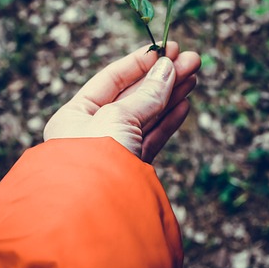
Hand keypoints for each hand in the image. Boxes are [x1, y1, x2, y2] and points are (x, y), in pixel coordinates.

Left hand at [43, 42, 200, 162]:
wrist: (94, 217)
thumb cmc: (94, 159)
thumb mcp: (118, 118)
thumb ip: (146, 95)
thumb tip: (168, 68)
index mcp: (74, 116)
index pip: (111, 79)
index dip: (140, 62)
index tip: (167, 49)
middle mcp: (91, 132)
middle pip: (133, 96)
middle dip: (163, 77)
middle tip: (192, 59)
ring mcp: (113, 152)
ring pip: (146, 116)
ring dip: (171, 94)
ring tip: (194, 75)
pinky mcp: (131, 171)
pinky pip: (152, 139)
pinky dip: (168, 120)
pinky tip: (185, 103)